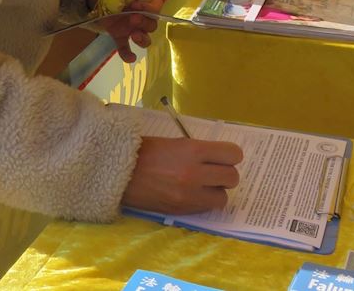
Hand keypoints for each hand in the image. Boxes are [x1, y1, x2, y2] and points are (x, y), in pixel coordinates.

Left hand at [88, 0, 162, 62]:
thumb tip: (135, 1)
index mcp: (148, 2)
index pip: (156, 9)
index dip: (148, 9)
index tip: (135, 4)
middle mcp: (143, 16)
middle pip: (152, 26)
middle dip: (144, 23)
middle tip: (132, 18)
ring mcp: (131, 28)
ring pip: (144, 39)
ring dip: (142, 39)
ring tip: (134, 35)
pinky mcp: (119, 35)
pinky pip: (125, 47)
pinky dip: (127, 54)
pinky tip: (130, 58)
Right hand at [122, 136, 242, 214]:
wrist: (121, 172)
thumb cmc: (147, 151)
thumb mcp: (177, 143)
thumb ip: (199, 150)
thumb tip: (219, 158)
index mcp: (193, 150)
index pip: (233, 154)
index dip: (231, 156)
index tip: (225, 157)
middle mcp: (195, 173)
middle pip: (232, 177)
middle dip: (226, 174)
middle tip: (214, 172)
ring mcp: (189, 195)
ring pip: (223, 198)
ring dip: (216, 191)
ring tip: (203, 185)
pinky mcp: (182, 210)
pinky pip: (207, 208)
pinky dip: (204, 202)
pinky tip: (192, 194)